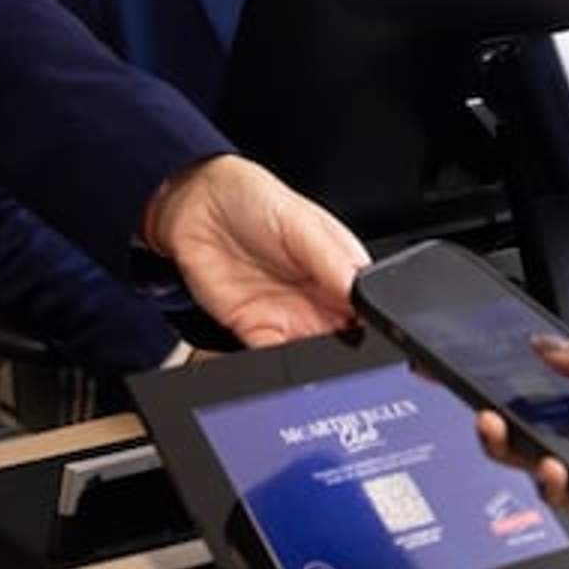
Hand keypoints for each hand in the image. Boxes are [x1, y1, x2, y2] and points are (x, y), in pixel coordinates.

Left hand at [146, 154, 368, 346]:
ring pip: (311, 355)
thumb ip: (332, 259)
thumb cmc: (253, 199)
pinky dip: (275, 369)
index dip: (372, 322)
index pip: (366, 305)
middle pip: (344, 339)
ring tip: (307, 350)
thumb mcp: (301, 221)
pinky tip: (279, 363)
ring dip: (313, 364)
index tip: (366, 329)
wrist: (196, 205)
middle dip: (345, 352)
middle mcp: (318, 297)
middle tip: (336, 345)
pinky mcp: (255, 329)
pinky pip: (271, 360)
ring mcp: (288, 316)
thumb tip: (362, 291)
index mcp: (340, 269)